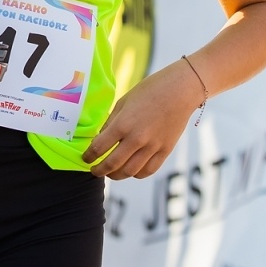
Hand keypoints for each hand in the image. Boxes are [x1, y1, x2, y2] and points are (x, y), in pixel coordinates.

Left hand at [82, 60, 202, 178]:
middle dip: (99, 170)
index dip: (88, 156)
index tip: (85, 158)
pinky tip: (130, 169)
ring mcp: (152, 147)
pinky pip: (148, 171)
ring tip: (111, 173)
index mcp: (123, 123)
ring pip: (129, 172)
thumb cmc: (150, 91)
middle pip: (112, 164)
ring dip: (116, 175)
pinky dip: (136, 174)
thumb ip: (111, 122)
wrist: (180, 91)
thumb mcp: (124, 102)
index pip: (99, 147)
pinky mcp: (165, 151)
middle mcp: (137, 138)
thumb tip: (99, 139)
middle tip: (94, 170)